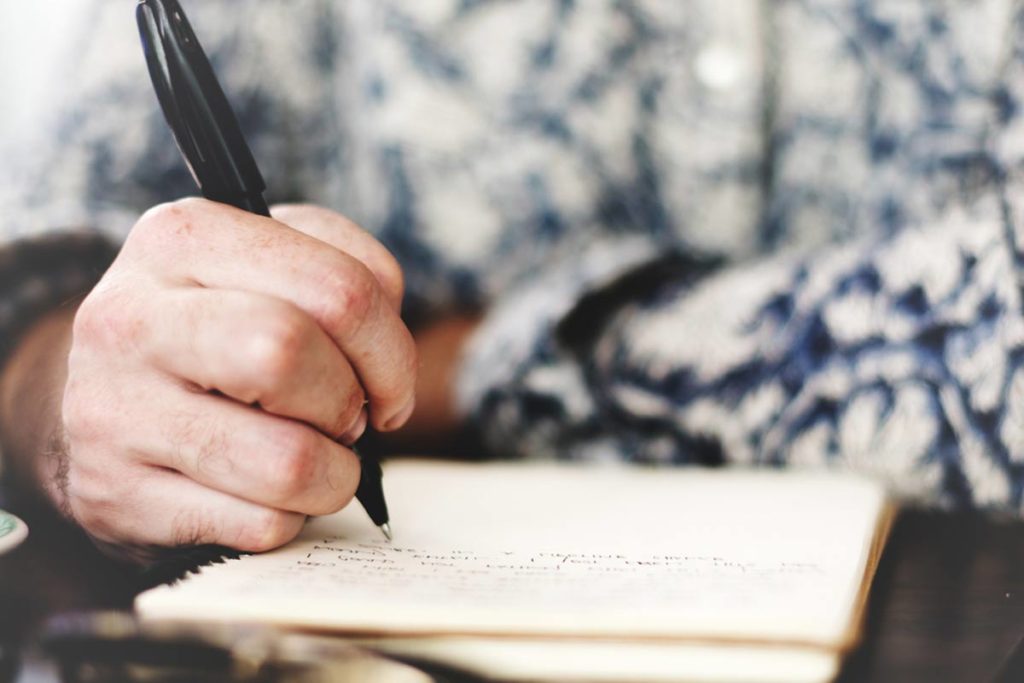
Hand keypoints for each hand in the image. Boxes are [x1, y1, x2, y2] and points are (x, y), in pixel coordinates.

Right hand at [54, 199, 415, 553]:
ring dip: (333, 474)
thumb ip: (348, 270)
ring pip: (287, 461)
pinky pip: (259, 525)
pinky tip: (263, 491)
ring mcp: (114, 411)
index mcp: (185, 238)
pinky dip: (289, 517)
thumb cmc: (218, 330)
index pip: (337, 288)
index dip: (391, 349)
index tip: (389, 381)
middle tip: (348, 417)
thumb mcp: (271, 266)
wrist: (104, 407)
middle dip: (350, 401)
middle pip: (290, 354)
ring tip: (314, 457)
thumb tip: (388, 351)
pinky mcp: (118, 496)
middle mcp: (132, 316)